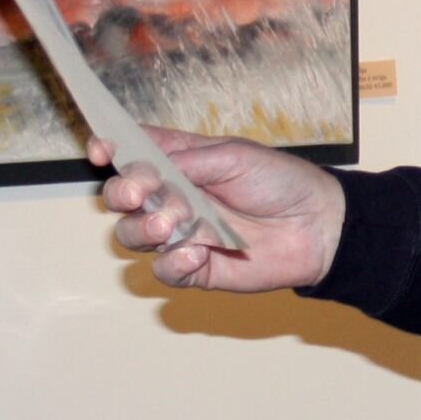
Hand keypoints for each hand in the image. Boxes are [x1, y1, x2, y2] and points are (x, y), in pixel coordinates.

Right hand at [89, 126, 344, 292]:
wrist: (317, 225)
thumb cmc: (281, 182)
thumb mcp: (238, 156)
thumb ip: (191, 160)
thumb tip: (150, 166)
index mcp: (180, 161)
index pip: (132, 153)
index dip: (110, 149)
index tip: (102, 150)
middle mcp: (173, 197)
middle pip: (121, 197)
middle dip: (122, 193)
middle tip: (141, 193)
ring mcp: (180, 234)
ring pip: (132, 235)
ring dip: (145, 228)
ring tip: (175, 223)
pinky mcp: (194, 267)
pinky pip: (163, 270)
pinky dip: (173, 262)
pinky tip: (198, 252)